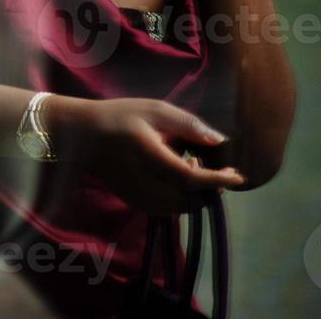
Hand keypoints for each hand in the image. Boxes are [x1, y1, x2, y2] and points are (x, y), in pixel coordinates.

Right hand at [50, 96, 244, 214]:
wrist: (81, 135)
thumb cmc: (119, 116)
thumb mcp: (154, 110)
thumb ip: (187, 125)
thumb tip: (219, 141)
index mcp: (151, 156)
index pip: (191, 177)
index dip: (218, 180)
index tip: (239, 176)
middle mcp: (145, 181)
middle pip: (190, 199)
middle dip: (209, 188)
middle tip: (207, 164)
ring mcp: (138, 195)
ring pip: (180, 208)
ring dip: (195, 196)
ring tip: (191, 170)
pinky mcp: (134, 200)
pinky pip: (166, 209)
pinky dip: (180, 202)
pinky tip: (177, 183)